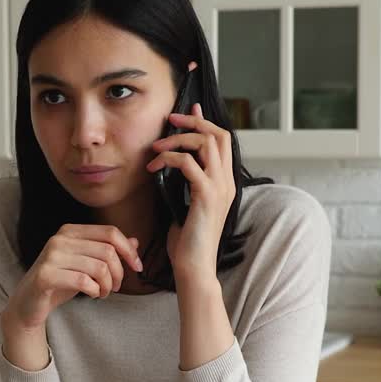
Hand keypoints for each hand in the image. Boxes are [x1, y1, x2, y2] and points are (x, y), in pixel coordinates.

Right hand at [2, 224, 143, 331]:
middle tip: (114, 287)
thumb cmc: (59, 283)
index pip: (110, 233)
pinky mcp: (46, 275)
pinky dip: (94, 290)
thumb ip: (107, 251)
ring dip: (107, 285)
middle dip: (119, 273)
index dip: (129, 250)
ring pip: (99, 267)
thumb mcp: (86, 265)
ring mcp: (51, 256)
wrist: (28, 303)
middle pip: (108, 251)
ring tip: (103, 293)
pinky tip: (92, 294)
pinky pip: (83, 281)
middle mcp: (60, 239)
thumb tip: (135, 242)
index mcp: (70, 231)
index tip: (137, 268)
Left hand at [146, 102, 235, 282]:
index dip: (204, 122)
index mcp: (225, 183)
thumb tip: (175, 165)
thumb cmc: (187, 242)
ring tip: (155, 148)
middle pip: (219, 134)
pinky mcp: (206, 195)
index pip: (222, 140)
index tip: (184, 114)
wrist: (193, 267)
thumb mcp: (186, 205)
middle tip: (169, 120)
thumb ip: (185, 183)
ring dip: (177, 139)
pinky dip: (168, 158)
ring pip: (205, 143)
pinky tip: (153, 168)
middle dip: (193, 122)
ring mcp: (219, 187)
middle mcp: (227, 182)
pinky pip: (187, 163)